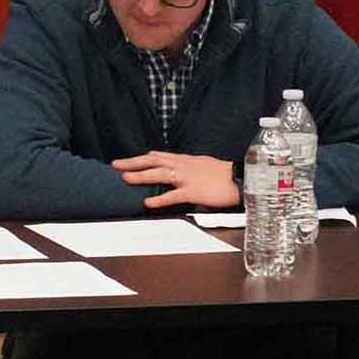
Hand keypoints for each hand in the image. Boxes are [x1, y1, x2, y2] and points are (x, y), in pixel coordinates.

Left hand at [114, 150, 239, 209]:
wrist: (242, 178)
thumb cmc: (225, 174)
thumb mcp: (204, 166)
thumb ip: (189, 168)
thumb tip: (178, 173)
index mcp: (186, 160)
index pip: (159, 156)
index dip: (142, 158)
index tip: (128, 160)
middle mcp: (183, 166)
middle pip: (154, 161)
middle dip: (133, 162)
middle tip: (116, 165)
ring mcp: (187, 178)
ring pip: (159, 174)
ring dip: (140, 176)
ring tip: (125, 178)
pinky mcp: (194, 191)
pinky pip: (173, 195)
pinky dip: (159, 199)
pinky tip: (147, 202)